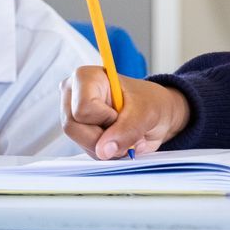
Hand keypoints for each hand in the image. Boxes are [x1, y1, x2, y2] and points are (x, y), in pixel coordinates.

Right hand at [60, 66, 189, 158]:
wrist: (156, 112)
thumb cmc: (150, 102)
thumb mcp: (145, 113)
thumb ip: (126, 131)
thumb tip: (103, 151)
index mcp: (86, 77)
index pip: (83, 108)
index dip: (105, 118)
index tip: (120, 113)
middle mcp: (73, 94)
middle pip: (73, 127)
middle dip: (104, 137)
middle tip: (125, 129)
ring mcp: (73, 115)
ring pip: (81, 143)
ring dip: (108, 147)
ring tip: (125, 135)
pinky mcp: (79, 133)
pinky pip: (88, 151)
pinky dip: (108, 152)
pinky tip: (119, 140)